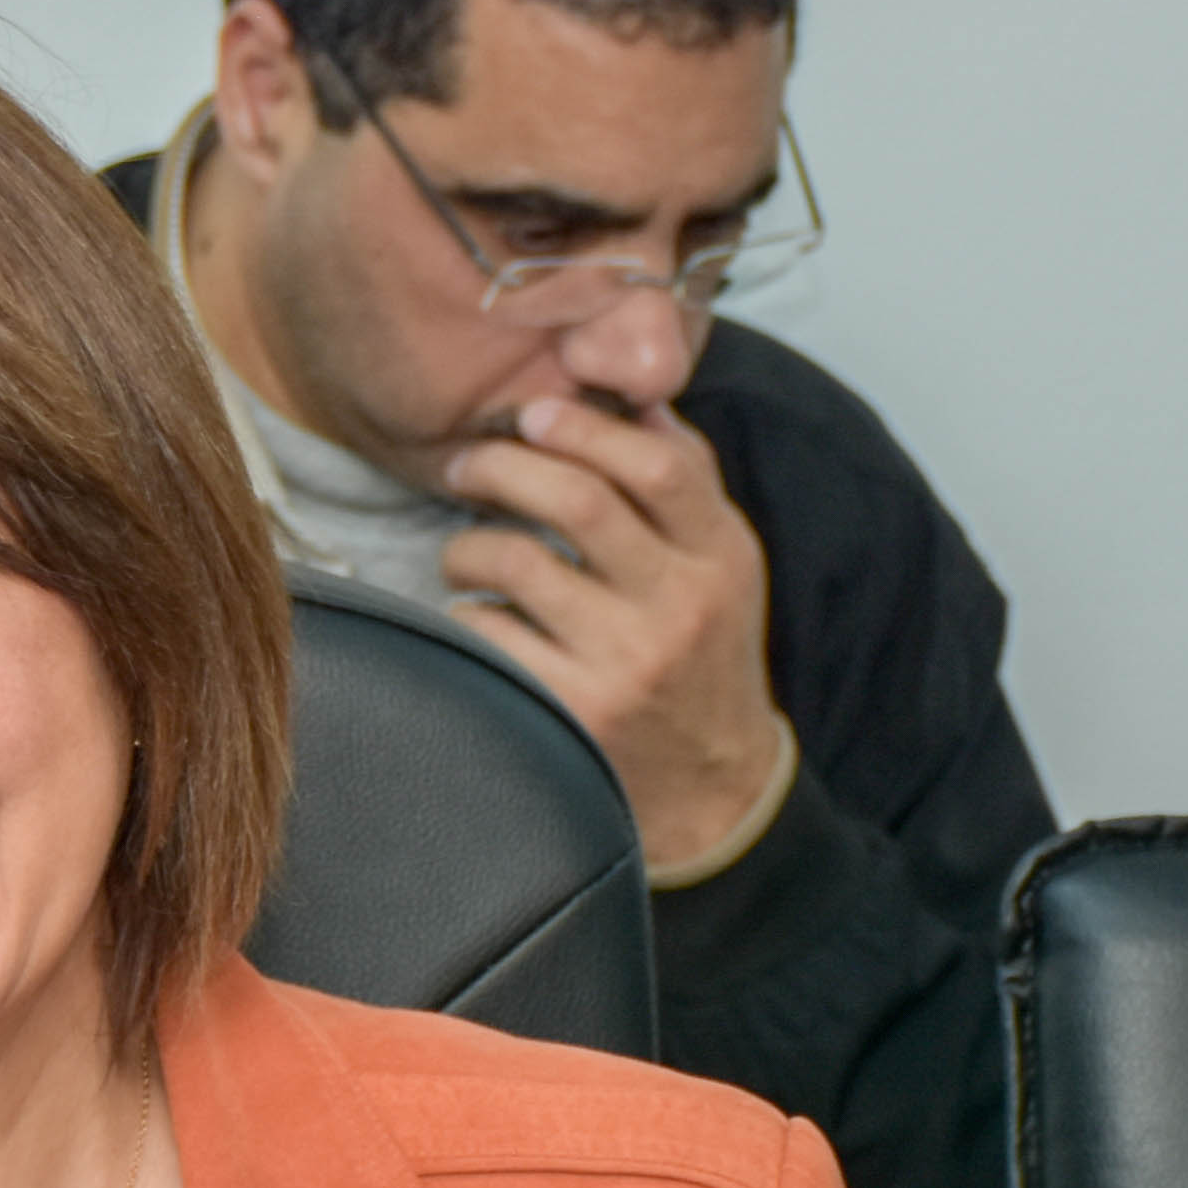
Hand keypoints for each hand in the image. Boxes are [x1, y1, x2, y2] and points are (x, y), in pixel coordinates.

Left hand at [435, 393, 789, 873]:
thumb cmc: (702, 657)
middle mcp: (679, 608)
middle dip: (500, 467)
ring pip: (514, 562)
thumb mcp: (722, 569)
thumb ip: (686, 482)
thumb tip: (638, 397)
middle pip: (575, 500)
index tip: (532, 413)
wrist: (711, 790)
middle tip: (465, 465)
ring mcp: (625, 664)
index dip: (584, 427)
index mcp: (721, 559)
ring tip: (465, 555)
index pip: (658, 466)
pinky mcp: (573, 712)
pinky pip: (486, 633)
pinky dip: (466, 616)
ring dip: (467, 546)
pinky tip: (478, 621)